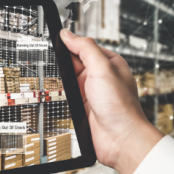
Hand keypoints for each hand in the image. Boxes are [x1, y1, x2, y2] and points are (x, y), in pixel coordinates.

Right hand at [60, 29, 163, 173]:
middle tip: (54, 60)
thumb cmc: (120, 106)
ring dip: (63, 78)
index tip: (56, 40)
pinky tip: (61, 92)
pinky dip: (63, 92)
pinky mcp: (83, 104)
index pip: (85, 46)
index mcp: (110, 63)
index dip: (71, 44)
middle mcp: (101, 76)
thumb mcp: (102, 69)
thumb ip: (85, 49)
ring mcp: (92, 90)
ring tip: (57, 78)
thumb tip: (68, 35)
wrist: (119, 139)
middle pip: (75, 61)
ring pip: (69, 77)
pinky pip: (68, 93)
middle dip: (64, 62)